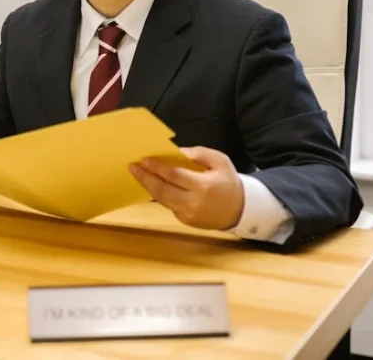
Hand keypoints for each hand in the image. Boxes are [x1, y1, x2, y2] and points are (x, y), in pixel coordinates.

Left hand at [129, 146, 244, 230]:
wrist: (239, 210)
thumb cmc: (228, 182)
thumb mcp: (220, 161)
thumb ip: (199, 154)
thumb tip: (176, 152)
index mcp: (203, 186)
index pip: (174, 175)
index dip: (157, 168)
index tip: (144, 160)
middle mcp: (193, 202)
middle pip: (162, 190)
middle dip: (145, 177)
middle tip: (132, 167)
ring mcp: (188, 214)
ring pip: (161, 199)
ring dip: (148, 186)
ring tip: (137, 174)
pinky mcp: (185, 221)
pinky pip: (168, 205)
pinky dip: (158, 194)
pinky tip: (151, 184)